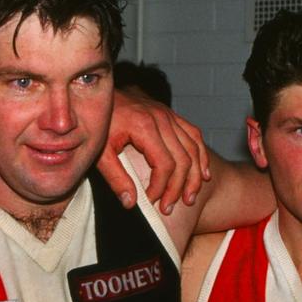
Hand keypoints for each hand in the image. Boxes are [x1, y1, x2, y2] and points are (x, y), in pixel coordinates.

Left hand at [97, 89, 209, 210]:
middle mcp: (161, 118)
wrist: (99, 94)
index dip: (160, 188)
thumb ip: (115, 177)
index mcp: (144, 126)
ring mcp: (168, 114)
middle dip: (178, 188)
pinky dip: (201, 155)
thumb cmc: (98, 123)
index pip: (164, 165)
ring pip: (192, 149)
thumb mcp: (100, 152)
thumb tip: (131, 203)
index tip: (152, 202)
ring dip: (195, 176)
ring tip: (189, 198)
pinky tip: (203, 174)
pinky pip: (194, 135)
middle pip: (182, 159)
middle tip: (169, 207)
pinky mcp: (170, 114)